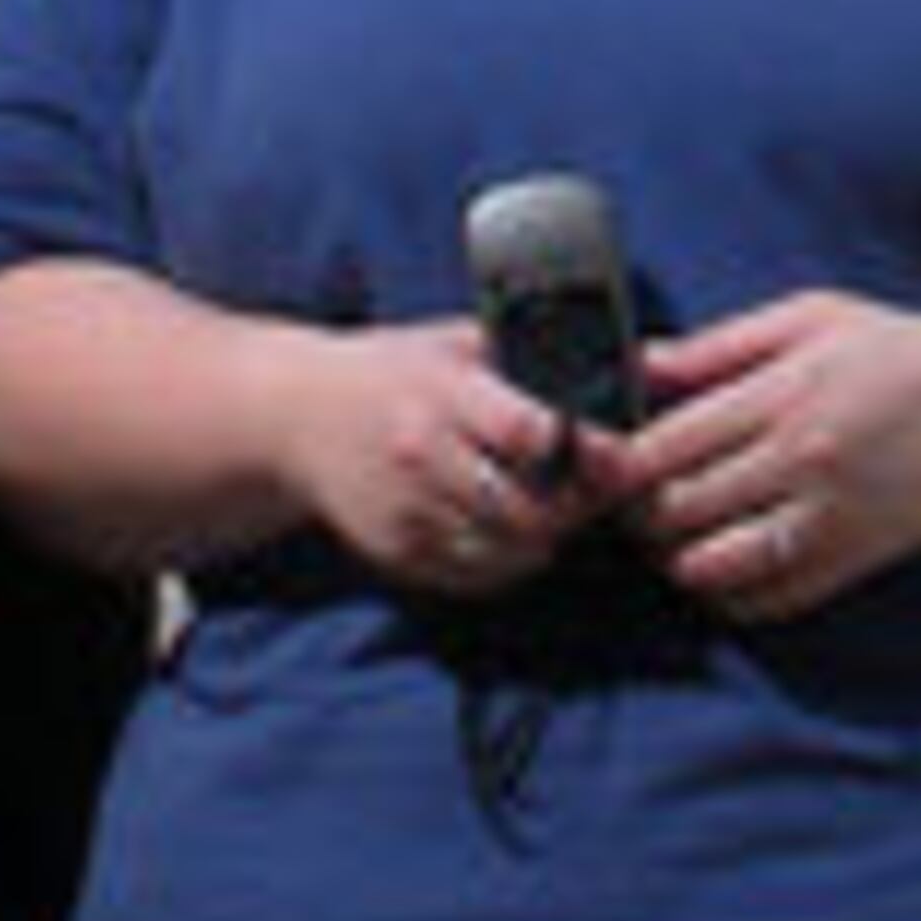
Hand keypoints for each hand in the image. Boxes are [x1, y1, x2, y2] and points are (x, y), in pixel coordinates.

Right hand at [271, 320, 608, 605]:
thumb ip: (524, 360)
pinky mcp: (395, 551)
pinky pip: (474, 577)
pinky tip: (513, 535)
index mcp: (442, 394)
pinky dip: (507, 564)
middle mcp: (422, 456)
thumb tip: (622, 369)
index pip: (527, 433)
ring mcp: (406, 510)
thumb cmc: (392, 374)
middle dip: (573, 507)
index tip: (611, 453)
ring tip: (555, 513)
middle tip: (594, 493)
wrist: (298, 416)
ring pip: (506, 551)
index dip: (582, 448)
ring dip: (544, 539)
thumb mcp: (452, 343)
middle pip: (526, 507)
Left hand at [609, 292, 920, 624]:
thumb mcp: (810, 320)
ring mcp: (827, 522)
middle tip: (630, 498)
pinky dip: (722, 592)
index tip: (600, 459)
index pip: (663, 448)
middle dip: (635, 511)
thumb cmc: (896, 353)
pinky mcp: (848, 563)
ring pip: (709, 566)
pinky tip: (719, 560)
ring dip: (672, 557)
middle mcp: (803, 464)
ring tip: (669, 534)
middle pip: (674, 512)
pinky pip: (760, 602)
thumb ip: (719, 346)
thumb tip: (638, 363)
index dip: (613, 463)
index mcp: (785, 396)